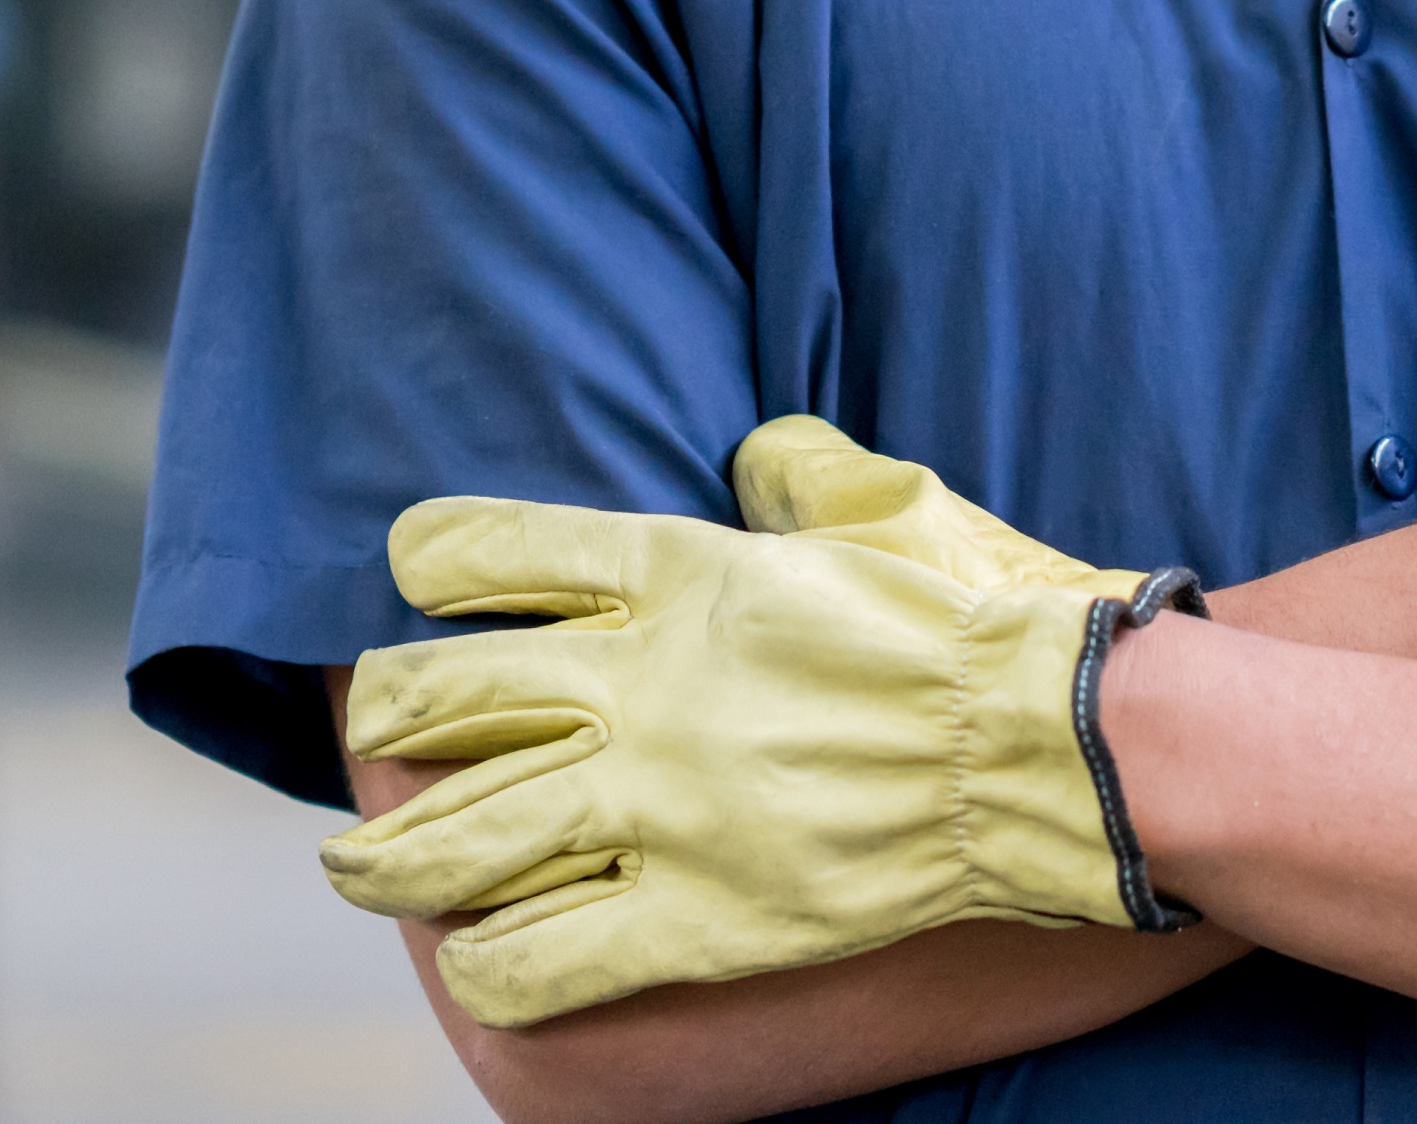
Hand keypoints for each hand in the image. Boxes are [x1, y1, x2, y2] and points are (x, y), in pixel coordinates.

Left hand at [320, 487, 1202, 1029]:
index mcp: (686, 572)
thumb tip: (755, 455)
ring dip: (388, 858)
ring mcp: (663, 810)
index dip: (436, 559)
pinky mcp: (699, 919)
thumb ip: (797, 470)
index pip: (499, 553)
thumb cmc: (974, 613)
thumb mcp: (884, 500)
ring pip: (458, 843)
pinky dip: (488, 962)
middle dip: (391, 716)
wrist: (1053, 742)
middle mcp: (646, 687)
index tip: (414, 570)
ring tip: (363, 865)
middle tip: (382, 727)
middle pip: (445, 699)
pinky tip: (480, 953)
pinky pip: (540, 961)